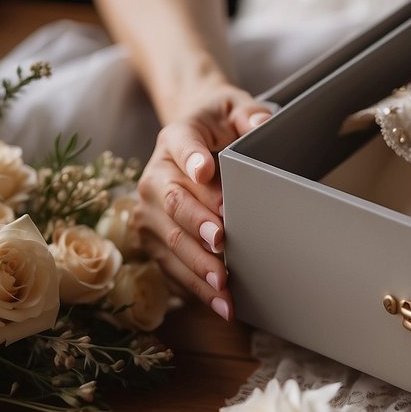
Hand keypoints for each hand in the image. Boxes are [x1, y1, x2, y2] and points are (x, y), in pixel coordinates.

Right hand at [135, 83, 271, 319]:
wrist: (193, 139)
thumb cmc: (220, 126)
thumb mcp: (235, 108)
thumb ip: (248, 114)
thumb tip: (261, 123)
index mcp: (176, 137)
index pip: (182, 145)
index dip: (193, 157)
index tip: (207, 171)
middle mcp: (155, 175)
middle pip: (172, 201)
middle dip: (197, 224)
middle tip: (221, 241)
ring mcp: (149, 210)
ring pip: (169, 240)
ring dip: (197, 266)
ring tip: (224, 286)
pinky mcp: (153, 238)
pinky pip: (171, 266)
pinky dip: (195, 286)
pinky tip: (220, 303)